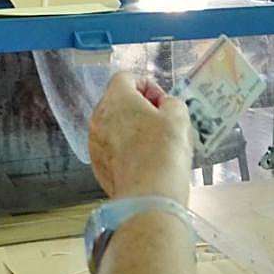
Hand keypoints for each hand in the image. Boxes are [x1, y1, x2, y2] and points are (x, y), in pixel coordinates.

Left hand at [88, 72, 191, 207]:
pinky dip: (126, 151)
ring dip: (133, 130)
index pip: (126, 77)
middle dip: (140, 108)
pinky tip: (146, 162)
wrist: (148, 197)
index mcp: (116, 98)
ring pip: (114, 127)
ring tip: (156, 145)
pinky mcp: (97, 165)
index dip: (148, 85)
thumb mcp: (179, 116)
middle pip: (118, 102)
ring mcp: (95, 143)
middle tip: (163, 123)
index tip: (162, 102)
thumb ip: (171, 102)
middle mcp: (98, 117)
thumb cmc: (163, 151)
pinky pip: (112, 149)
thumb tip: (165, 106)